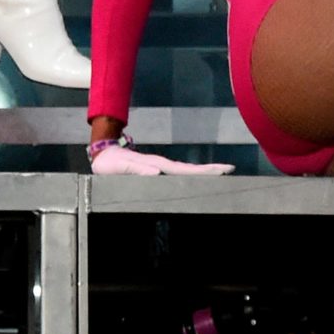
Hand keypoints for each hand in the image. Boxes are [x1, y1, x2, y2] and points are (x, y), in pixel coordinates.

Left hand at [92, 142, 235, 176]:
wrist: (103, 153)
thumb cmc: (109, 163)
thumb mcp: (120, 167)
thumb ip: (135, 169)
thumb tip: (156, 173)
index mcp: (157, 165)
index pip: (184, 169)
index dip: (203, 171)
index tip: (222, 170)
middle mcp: (161, 165)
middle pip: (190, 169)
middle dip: (210, 170)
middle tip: (230, 170)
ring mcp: (160, 167)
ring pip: (185, 171)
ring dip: (203, 172)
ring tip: (221, 174)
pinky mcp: (156, 170)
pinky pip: (178, 173)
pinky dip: (191, 175)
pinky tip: (197, 180)